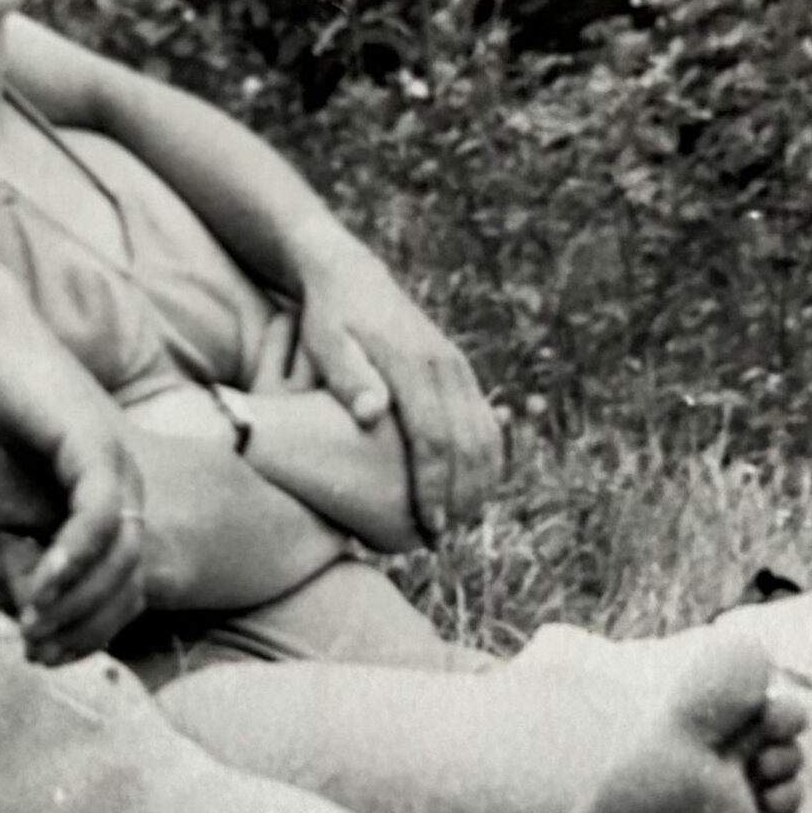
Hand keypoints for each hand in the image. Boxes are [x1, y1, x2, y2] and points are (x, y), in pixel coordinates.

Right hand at [0, 308, 148, 663]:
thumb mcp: (6, 516)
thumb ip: (25, 566)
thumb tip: (31, 627)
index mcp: (115, 508)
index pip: (126, 590)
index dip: (90, 632)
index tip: (42, 657)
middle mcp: (129, 491)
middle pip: (131, 582)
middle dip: (85, 629)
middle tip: (36, 653)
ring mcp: (119, 467)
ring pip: (122, 556)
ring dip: (77, 603)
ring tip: (32, 627)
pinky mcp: (95, 445)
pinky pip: (98, 517)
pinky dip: (71, 560)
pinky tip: (39, 588)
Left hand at [291, 236, 503, 543]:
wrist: (349, 275)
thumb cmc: (327, 318)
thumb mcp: (325, 342)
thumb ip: (346, 377)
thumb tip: (371, 415)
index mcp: (413, 365)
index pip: (433, 439)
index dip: (434, 487)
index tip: (429, 527)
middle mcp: (444, 366)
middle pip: (467, 444)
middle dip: (461, 495)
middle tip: (443, 538)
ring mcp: (456, 366)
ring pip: (485, 434)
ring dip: (479, 481)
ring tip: (460, 521)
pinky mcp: (459, 368)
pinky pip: (485, 419)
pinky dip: (486, 457)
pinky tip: (474, 487)